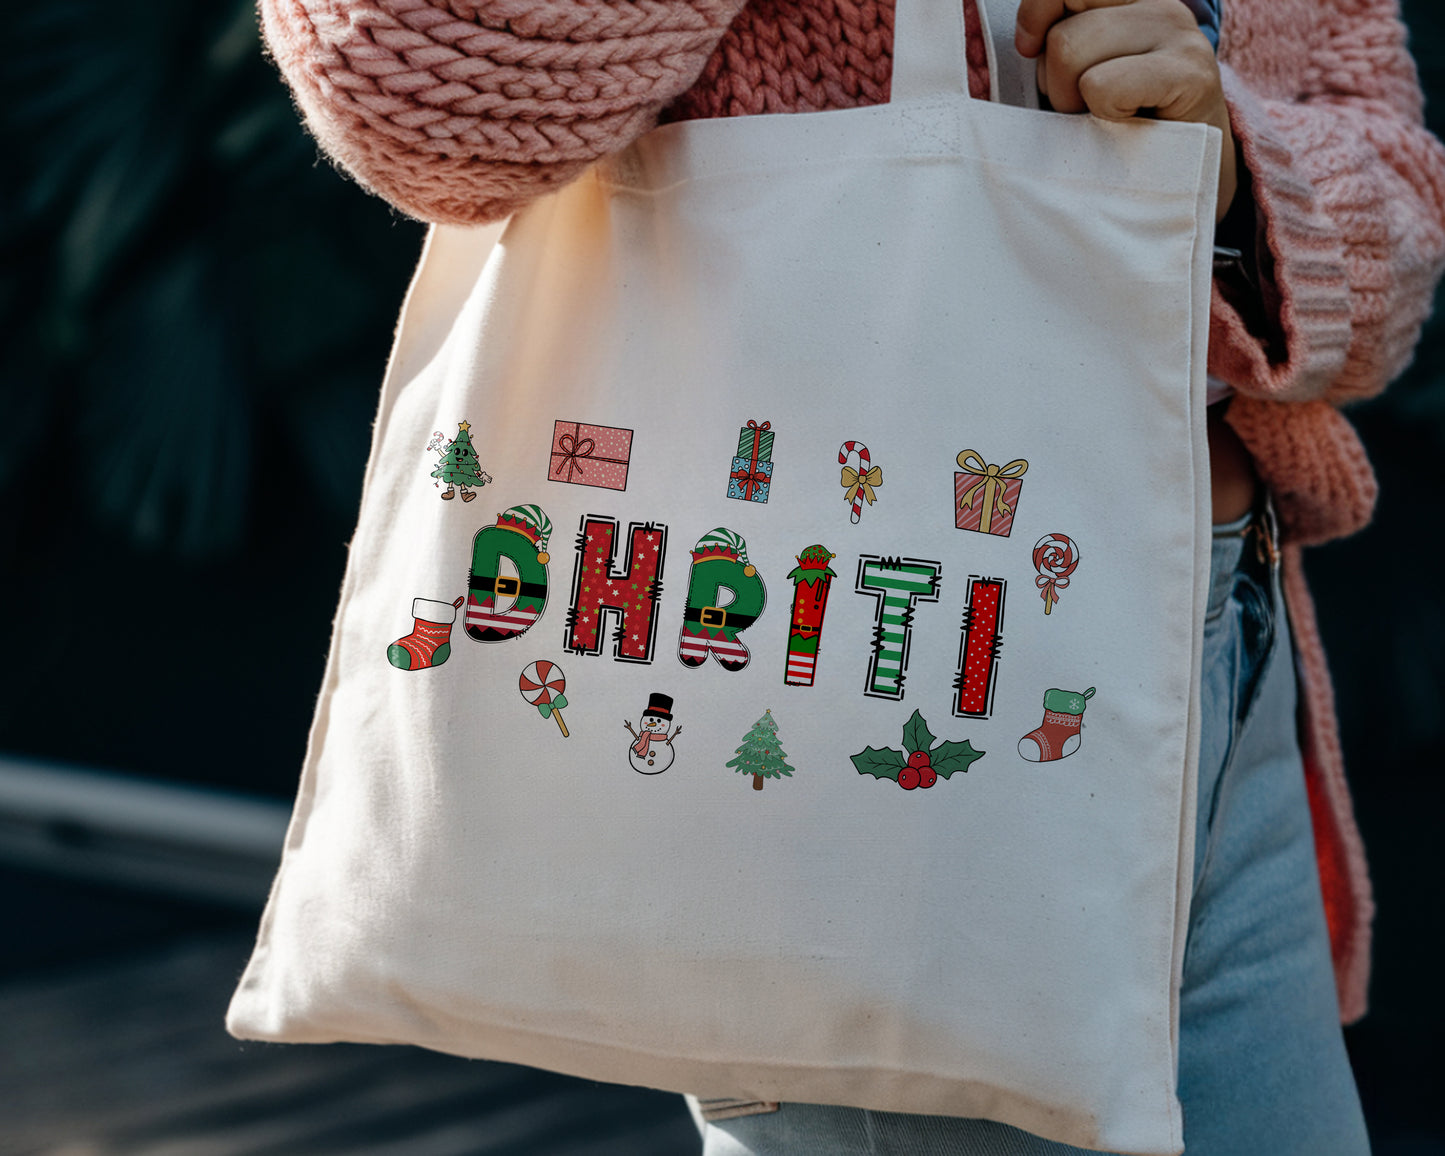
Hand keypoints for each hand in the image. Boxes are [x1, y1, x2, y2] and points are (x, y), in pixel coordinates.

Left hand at [1015, 0, 1236, 220]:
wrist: (1186, 166)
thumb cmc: (1124, 121)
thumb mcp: (1084, 70)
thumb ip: (1060, 39)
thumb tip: (1025, 39)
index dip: (1035, 12)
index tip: (1028, 48)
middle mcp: (1158, 3)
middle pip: (1059, 32)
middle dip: (1054, 79)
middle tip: (1084, 105)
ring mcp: (1178, 32)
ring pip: (1070, 50)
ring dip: (1073, 100)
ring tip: (1107, 115)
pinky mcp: (1190, 71)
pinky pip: (1103, 86)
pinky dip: (1103, 113)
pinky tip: (1131, 120)